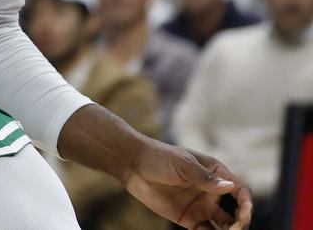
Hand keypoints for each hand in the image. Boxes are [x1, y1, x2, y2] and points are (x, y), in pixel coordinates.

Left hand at [121, 140, 252, 229]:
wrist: (132, 164)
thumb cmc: (159, 157)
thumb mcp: (182, 165)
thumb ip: (204, 178)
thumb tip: (230, 187)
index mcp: (216, 174)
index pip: (240, 191)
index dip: (247, 204)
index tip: (245, 216)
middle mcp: (212, 193)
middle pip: (236, 212)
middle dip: (241, 223)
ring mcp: (202, 207)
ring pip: (224, 225)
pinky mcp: (189, 219)